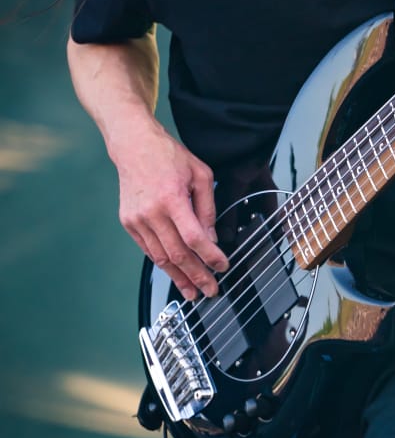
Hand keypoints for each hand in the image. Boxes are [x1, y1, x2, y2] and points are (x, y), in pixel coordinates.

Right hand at [111, 121, 228, 300]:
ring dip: (178, 277)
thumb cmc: (169, 156)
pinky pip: (148, 249)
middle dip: (196, 276)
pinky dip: (162, 263)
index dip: (210, 257)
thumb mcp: (200, 175)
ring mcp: (136, 219)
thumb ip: (207, 208)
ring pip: (160, 257)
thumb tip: (212, 237)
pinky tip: (175, 273)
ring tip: (193, 291)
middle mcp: (151, 212)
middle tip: (210, 290)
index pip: (194, 238)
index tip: (223, 266)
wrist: (134, 145)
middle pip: (177, 254)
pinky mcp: (128, 222)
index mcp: (171, 198)